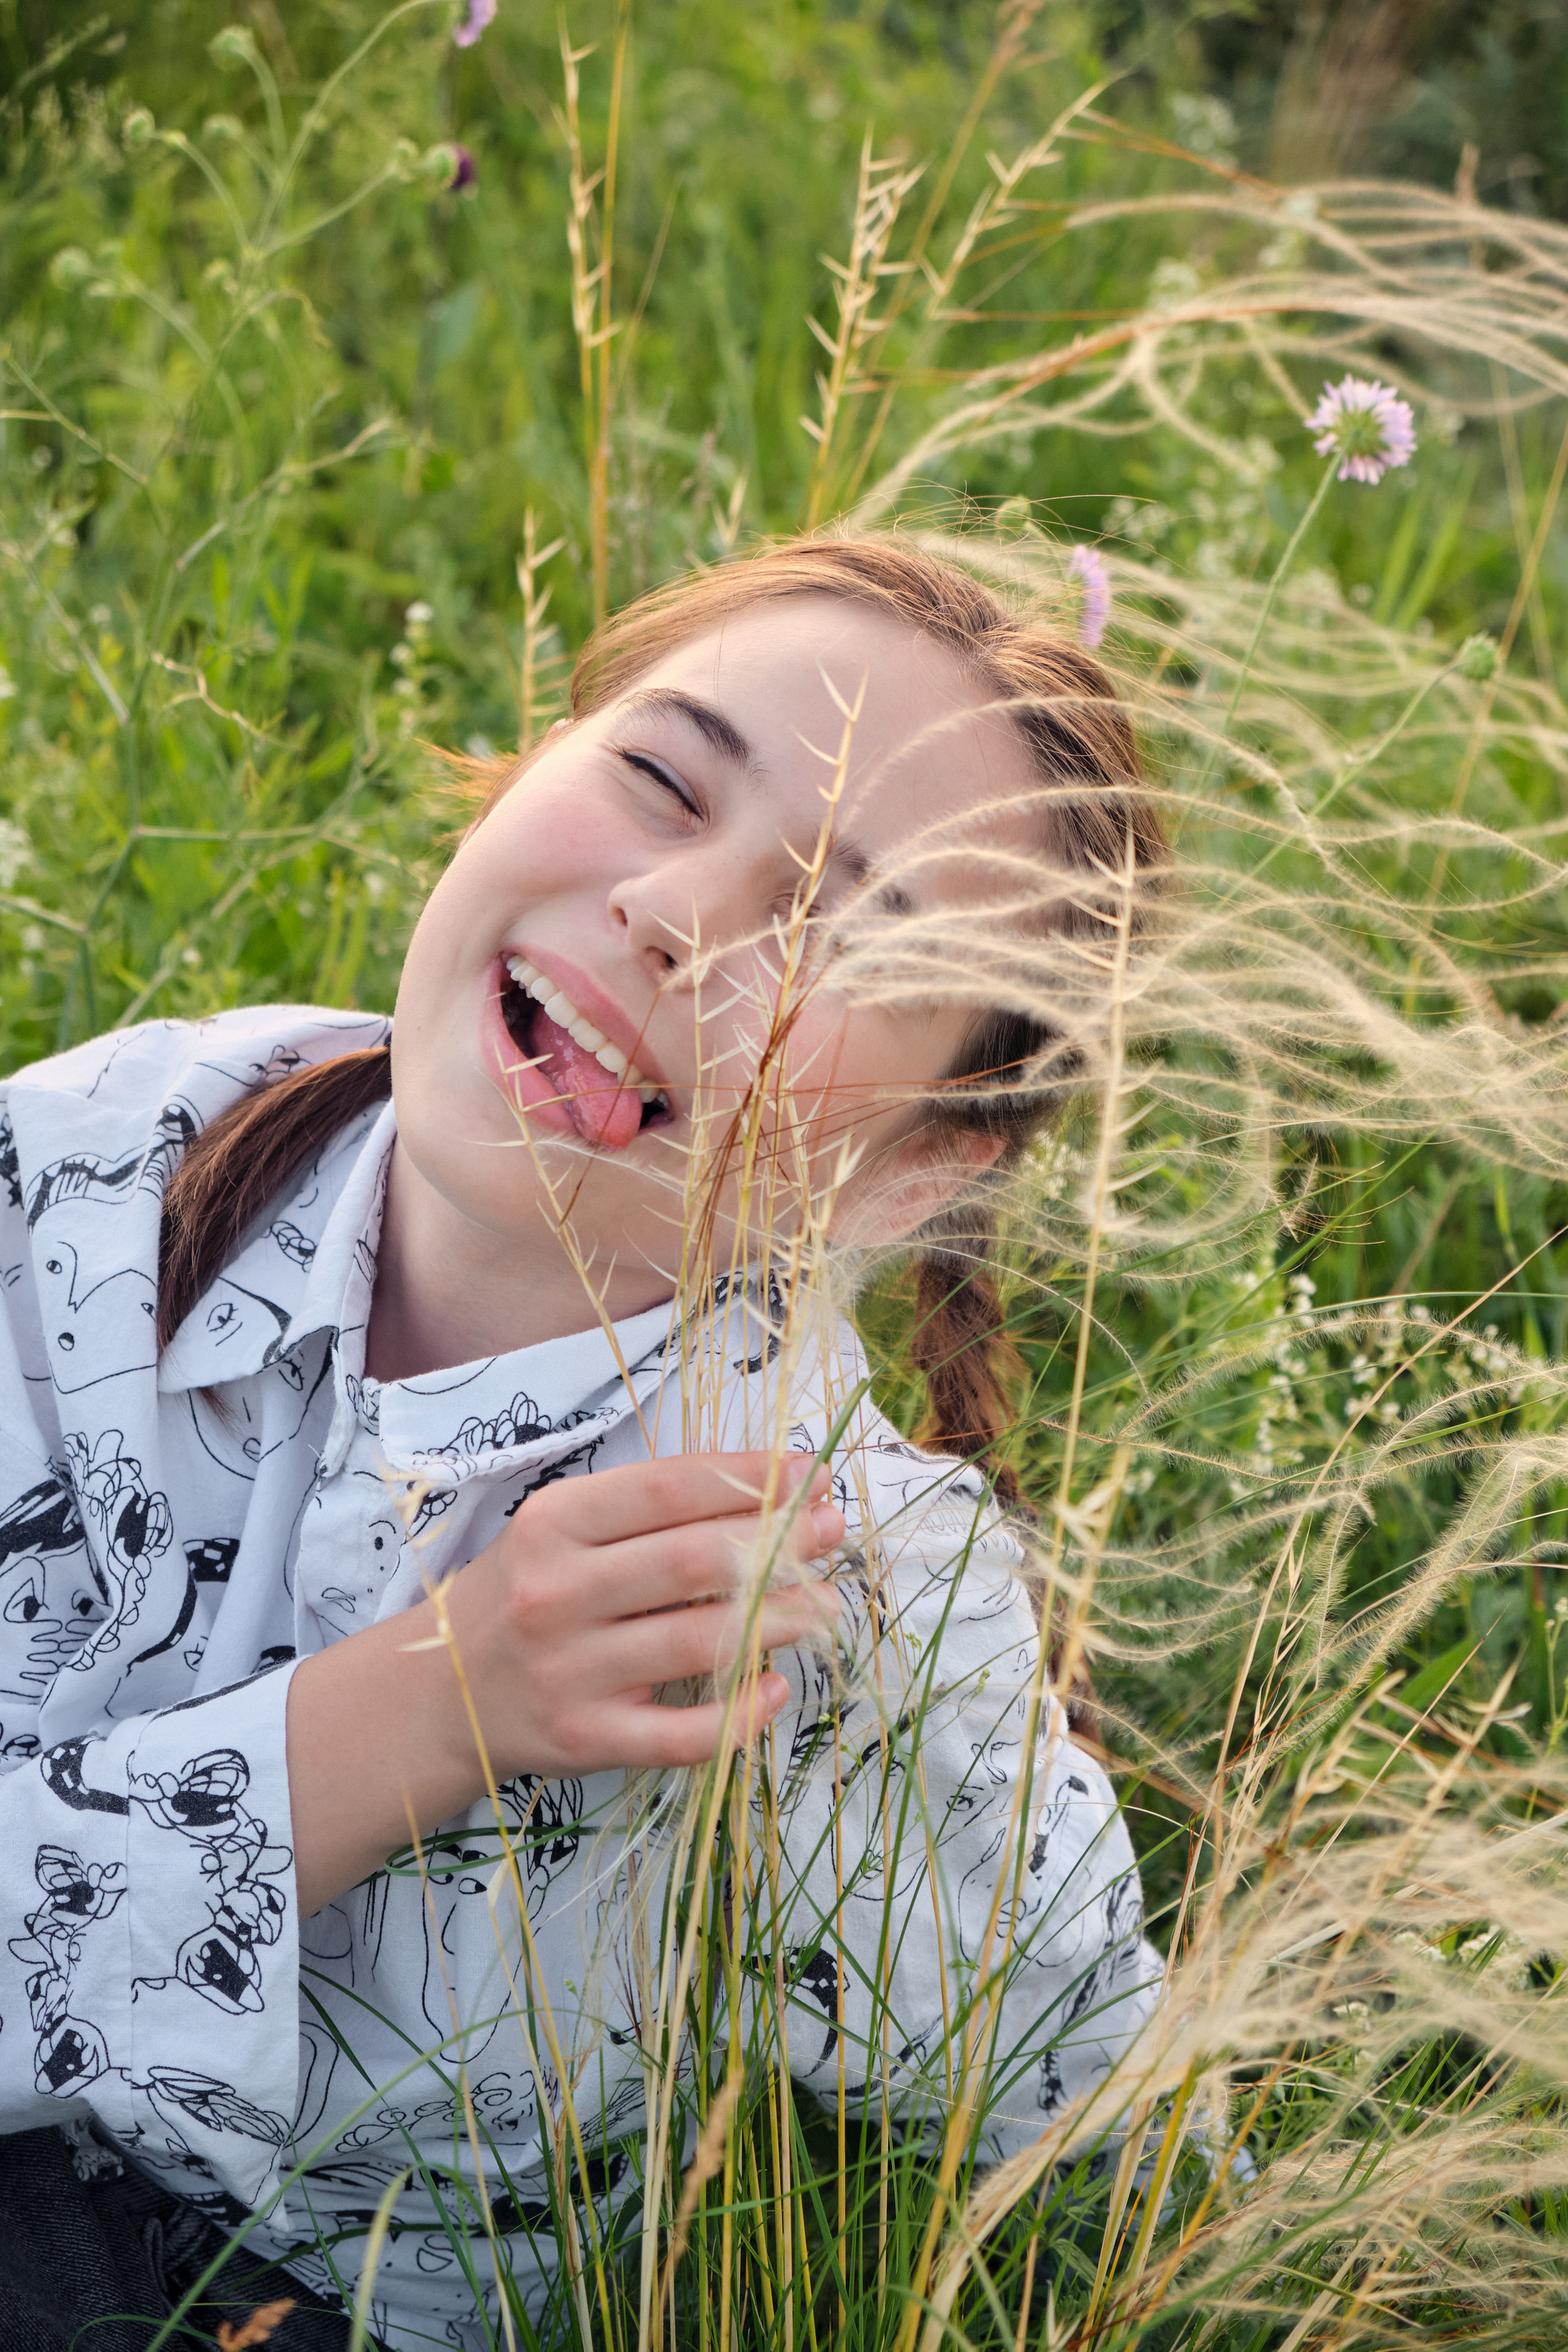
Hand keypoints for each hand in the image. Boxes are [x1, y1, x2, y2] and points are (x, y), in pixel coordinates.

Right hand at [442, 1450, 843, 1780]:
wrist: (437, 1695)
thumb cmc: (519, 1595)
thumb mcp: (559, 1531)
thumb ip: (646, 1510)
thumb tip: (767, 1489)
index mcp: (553, 1524)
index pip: (670, 1489)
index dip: (752, 1478)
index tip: (813, 1473)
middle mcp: (557, 1594)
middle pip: (694, 1561)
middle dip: (781, 1542)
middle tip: (833, 1532)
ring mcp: (571, 1672)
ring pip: (701, 1641)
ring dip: (781, 1621)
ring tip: (824, 1605)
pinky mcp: (586, 1739)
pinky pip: (682, 1735)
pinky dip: (740, 1715)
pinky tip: (774, 1690)